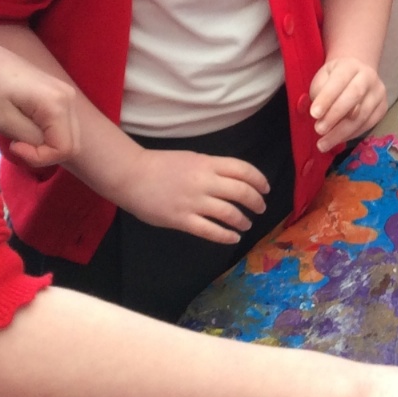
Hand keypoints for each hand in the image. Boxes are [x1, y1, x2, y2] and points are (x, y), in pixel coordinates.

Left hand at [0, 28, 79, 167]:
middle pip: (71, 143)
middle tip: (15, 144)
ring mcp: (66, 94)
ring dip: (44, 144)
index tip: (14, 146)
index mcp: (58, 104)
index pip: (65, 148)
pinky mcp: (57, 93)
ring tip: (18, 134)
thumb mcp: (2, 119)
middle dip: (43, 153)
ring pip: (67, 135)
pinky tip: (24, 125)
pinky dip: (45, 134)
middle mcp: (69, 98)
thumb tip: (45, 146)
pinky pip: (61, 124)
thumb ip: (31, 138)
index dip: (40, 157)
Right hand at [117, 147, 271, 243]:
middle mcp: (204, 182)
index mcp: (207, 164)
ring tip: (246, 224)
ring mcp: (193, 202)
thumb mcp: (192, 159)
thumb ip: (212, 169)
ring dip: (242, 220)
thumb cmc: (161, 165)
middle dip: (256, 202)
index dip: (259, 180)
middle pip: (241, 192)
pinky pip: (210, 230)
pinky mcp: (181, 220)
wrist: (131, 176)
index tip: (266, 188)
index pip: (243, 170)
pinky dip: (225, 235)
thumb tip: (234, 180)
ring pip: (229, 213)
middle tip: (260, 208)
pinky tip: (233, 237)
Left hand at [311, 56, 386, 151]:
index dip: (327, 98)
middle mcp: (368, 77)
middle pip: (354, 96)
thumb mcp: (323, 77)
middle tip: (319, 130)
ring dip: (341, 132)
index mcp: (350, 66)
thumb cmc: (334, 78)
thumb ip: (319, 92)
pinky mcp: (383, 107)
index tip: (313, 114)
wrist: (357, 74)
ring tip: (324, 143)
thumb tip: (319, 115)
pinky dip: (351, 135)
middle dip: (335, 116)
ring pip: (362, 115)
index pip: (339, 81)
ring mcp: (378, 93)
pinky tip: (338, 140)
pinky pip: (368, 124)